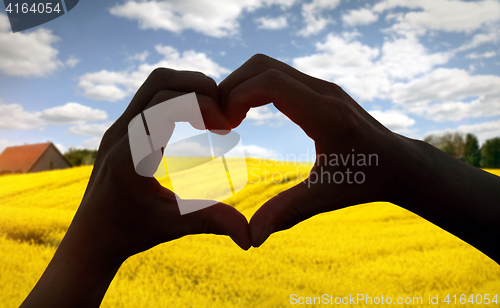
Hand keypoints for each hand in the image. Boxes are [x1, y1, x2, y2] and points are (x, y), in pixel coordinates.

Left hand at [21, 68, 249, 307]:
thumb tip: (249, 237)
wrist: (91, 236)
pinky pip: (151, 96)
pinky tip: (195, 120)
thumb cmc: (130, 232)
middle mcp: (120, 133)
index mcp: (130, 155)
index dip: (202, 105)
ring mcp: (119, 127)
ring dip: (188, 89)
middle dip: (199, 87)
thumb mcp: (172, 227)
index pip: (166, 104)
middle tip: (224, 113)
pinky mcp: (123, 128)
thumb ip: (210, 222)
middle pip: (160, 81)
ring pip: (154, 83)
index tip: (225, 128)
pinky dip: (178, 97)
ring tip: (212, 114)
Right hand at [219, 54, 499, 264]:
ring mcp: (321, 86)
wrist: (399, 163)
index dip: (236, 97)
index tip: (222, 126)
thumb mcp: (326, 197)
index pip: (269, 82)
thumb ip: (287, 212)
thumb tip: (251, 237)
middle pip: (262, 65)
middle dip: (231, 87)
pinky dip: (254, 88)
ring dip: (241, 86)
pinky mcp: (319, 89)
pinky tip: (247, 114)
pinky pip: (277, 75)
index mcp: (324, 113)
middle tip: (218, 121)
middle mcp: (322, 91)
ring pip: (268, 66)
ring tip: (229, 119)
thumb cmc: (367, 180)